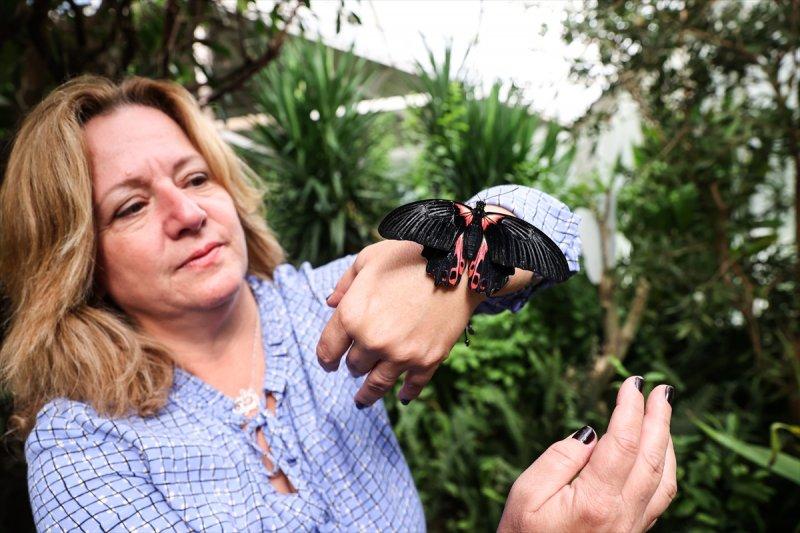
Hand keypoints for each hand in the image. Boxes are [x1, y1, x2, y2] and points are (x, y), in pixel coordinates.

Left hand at [315, 240, 483, 406]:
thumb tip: (331, 303)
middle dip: (355, 364)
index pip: (328, 349)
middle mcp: (372, 340)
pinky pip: (412, 385)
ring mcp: (401, 353)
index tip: (329, 363)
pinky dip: (406, 392)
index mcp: (352, 315)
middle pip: (354, 366)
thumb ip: (345, 283)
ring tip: (363, 400)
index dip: (325, 359)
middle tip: (358, 364)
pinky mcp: (428, 360)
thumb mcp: (368, 259)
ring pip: (377, 384)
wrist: (458, 262)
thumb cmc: (409, 255)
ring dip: (368, 393)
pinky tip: (402, 396)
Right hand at [498, 376, 676, 532]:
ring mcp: (631, 528)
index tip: (632, 382)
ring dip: (667, 442)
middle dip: (659, 418)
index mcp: (595, 501)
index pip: (623, 442)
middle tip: (661, 389)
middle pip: (652, 457)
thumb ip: (558, 460)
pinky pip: (660, 498)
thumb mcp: (525, 496)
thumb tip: (590, 434)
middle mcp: (622, 515)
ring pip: (664, 479)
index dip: (630, 408)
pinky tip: (657, 456)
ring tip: (663, 416)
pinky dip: (664, 468)